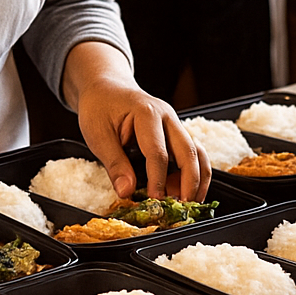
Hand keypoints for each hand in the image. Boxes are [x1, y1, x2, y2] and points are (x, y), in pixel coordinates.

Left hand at [65, 42, 210, 202]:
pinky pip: (192, 153)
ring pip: (197, 152)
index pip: (158, 152)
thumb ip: (114, 163)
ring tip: (189, 203)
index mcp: (146, 113)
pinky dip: (193, 173)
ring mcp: (174, 124)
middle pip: (189, 151)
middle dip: (190, 182)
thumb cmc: (100, 107)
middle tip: (183, 206)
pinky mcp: (175, 133)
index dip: (158, 179)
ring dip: (198, 179)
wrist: (106, 87)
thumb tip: (126, 192)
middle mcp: (167, 117)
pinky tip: (183, 190)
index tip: (156, 200)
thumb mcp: (97, 134)